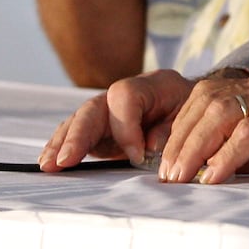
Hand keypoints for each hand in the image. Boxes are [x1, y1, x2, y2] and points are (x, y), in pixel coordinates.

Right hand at [39, 69, 193, 170]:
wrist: (200, 108)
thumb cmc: (199, 113)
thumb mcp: (195, 117)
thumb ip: (172, 129)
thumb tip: (148, 146)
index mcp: (155, 84)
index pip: (126, 97)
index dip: (126, 127)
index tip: (137, 156)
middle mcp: (125, 94)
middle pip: (94, 107)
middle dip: (78, 135)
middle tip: (66, 160)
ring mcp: (109, 110)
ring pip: (79, 120)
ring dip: (63, 143)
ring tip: (48, 165)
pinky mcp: (100, 128)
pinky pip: (76, 133)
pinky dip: (62, 147)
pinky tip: (49, 162)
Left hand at [150, 74, 248, 183]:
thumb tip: (213, 170)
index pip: (209, 96)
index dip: (181, 126)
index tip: (167, 161)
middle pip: (208, 98)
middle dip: (179, 137)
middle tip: (166, 175)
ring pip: (223, 109)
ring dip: (195, 146)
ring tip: (182, 177)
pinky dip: (228, 154)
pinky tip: (216, 176)